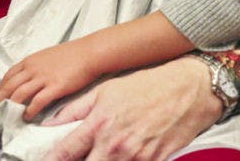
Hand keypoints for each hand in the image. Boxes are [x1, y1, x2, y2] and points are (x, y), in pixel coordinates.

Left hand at [0, 41, 97, 120]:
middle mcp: (33, 68)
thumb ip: (36, 67)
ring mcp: (43, 77)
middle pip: (9, 86)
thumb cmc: (71, 55)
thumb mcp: (47, 57)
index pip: (8, 76)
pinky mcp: (55, 86)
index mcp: (30, 61)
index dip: (1, 89)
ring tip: (8, 118)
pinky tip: (27, 117)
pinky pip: (37, 101)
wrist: (88, 53)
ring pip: (19, 94)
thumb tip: (30, 80)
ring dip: (11, 107)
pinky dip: (30, 110)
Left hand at [42, 55, 222, 160]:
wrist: (187, 90)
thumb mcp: (105, 91)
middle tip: (73, 160)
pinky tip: (121, 157)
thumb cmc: (146, 86)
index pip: (66, 152)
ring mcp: (136, 158)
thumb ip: (75, 109)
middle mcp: (114, 145)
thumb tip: (52, 124)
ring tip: (99, 155)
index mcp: (99, 124)